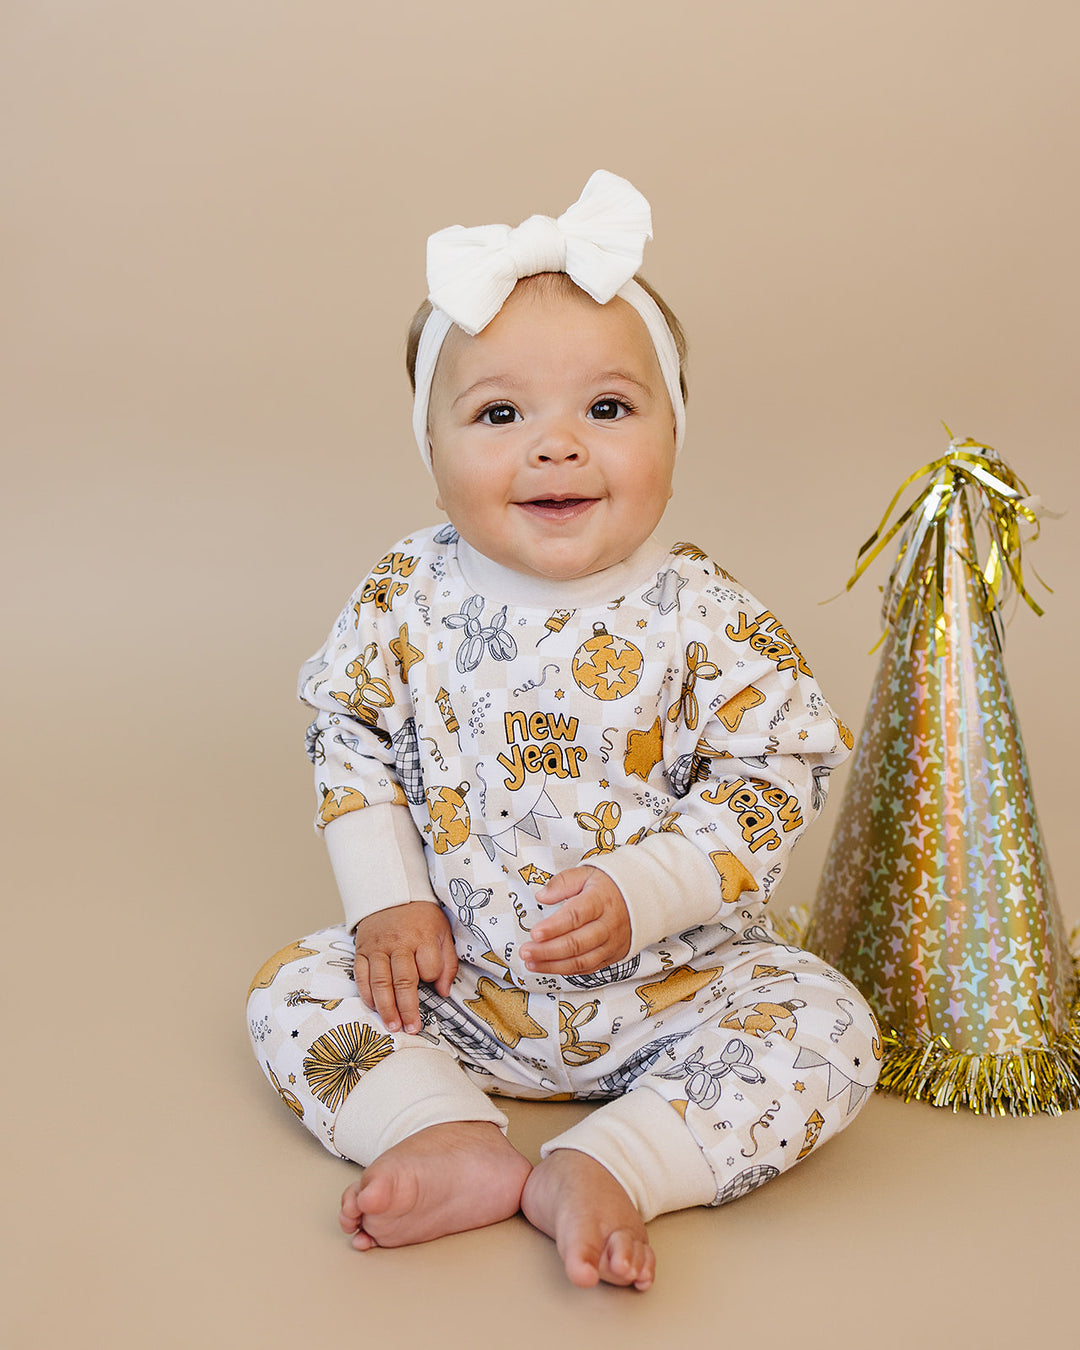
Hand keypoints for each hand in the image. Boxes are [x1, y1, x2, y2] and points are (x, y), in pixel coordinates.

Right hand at [353, 902, 457, 1034]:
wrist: (391, 895)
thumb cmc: (421, 918)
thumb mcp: (442, 932)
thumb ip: (447, 962)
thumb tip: (443, 992)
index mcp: (422, 936)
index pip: (429, 967)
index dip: (432, 979)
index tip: (434, 985)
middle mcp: (398, 943)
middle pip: (403, 980)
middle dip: (408, 1008)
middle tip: (412, 1028)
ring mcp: (377, 947)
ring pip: (380, 982)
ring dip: (386, 1008)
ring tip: (393, 1026)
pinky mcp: (361, 951)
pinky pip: (361, 976)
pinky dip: (367, 995)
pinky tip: (374, 1008)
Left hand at [519, 867, 630, 976]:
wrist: (642, 899)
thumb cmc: (609, 886)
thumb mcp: (586, 874)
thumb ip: (562, 883)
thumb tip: (542, 896)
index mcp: (601, 900)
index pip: (576, 916)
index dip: (554, 927)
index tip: (535, 933)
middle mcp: (609, 924)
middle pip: (577, 943)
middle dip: (548, 950)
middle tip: (525, 951)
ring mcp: (612, 943)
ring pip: (582, 961)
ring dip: (554, 965)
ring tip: (531, 962)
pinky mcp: (613, 956)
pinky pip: (589, 968)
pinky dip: (567, 971)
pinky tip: (548, 967)